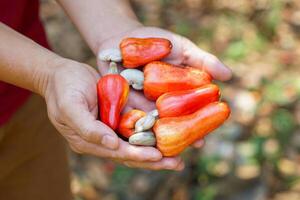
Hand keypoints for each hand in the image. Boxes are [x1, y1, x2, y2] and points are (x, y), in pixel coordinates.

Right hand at [43, 58, 183, 170]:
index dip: (138, 155)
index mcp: (89, 141)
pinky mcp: (118, 116)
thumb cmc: (63, 88)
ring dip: (157, 150)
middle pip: (131, 153)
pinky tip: (170, 135)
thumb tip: (111, 145)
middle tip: (177, 163)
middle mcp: (103, 139)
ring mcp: (111, 128)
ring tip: (178, 156)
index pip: (117, 153)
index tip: (157, 156)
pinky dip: (153, 133)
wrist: (62, 73)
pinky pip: (138, 127)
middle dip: (154, 160)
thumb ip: (88, 128)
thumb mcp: (70, 107)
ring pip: (137, 143)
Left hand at [97, 26, 231, 146]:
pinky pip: (126, 119)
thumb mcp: (182, 49)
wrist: (122, 35)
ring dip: (158, 141)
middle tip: (190, 148)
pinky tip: (138, 139)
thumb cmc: (156, 41)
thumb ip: (203, 61)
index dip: (196, 128)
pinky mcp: (120, 104)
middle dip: (180, 138)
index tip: (205, 138)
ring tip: (166, 153)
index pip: (188, 115)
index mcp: (175, 95)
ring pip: (150, 127)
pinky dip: (133, 129)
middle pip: (171, 126)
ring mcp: (139, 106)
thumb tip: (229, 76)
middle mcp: (158, 105)